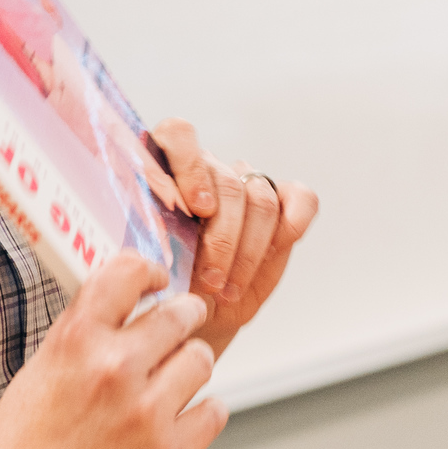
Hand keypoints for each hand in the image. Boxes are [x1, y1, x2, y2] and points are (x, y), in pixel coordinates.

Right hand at [0, 253, 226, 448]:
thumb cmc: (21, 448)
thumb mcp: (41, 370)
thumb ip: (86, 333)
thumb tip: (133, 303)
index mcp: (76, 341)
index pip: (129, 272)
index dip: (150, 271)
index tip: (159, 279)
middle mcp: (115, 370)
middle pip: (180, 314)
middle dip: (183, 316)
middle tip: (180, 325)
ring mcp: (146, 415)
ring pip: (202, 360)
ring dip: (190, 365)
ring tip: (171, 381)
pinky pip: (214, 412)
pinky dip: (199, 413)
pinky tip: (177, 419)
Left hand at [149, 119, 318, 353]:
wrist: (193, 311)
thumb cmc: (165, 286)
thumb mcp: (148, 265)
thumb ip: (149, 239)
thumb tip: (153, 238)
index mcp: (165, 168)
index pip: (179, 136)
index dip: (191, 168)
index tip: (198, 209)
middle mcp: (208, 170)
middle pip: (226, 183)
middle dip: (222, 238)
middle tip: (210, 279)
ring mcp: (246, 184)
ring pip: (260, 199)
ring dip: (248, 251)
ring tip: (228, 288)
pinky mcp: (281, 204)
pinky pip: (300, 198)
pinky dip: (295, 220)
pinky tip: (282, 246)